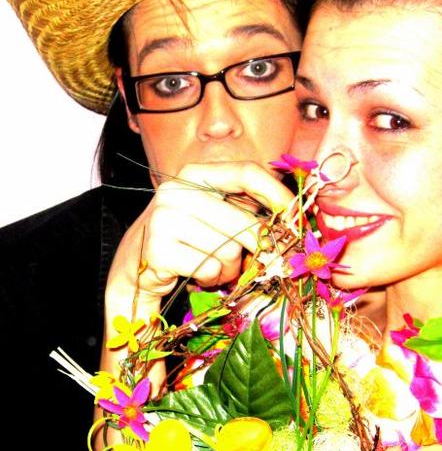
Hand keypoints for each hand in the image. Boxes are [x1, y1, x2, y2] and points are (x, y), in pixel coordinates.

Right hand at [106, 161, 293, 316]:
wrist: (135, 267)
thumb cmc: (188, 240)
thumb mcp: (217, 214)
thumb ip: (248, 208)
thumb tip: (294, 216)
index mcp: (195, 174)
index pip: (247, 172)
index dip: (277, 194)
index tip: (295, 215)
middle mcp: (177, 190)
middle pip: (244, 221)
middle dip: (256, 248)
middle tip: (255, 259)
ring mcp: (164, 218)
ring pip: (229, 250)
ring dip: (229, 267)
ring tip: (211, 265)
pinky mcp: (158, 249)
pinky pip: (209, 268)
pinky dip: (210, 278)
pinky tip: (195, 274)